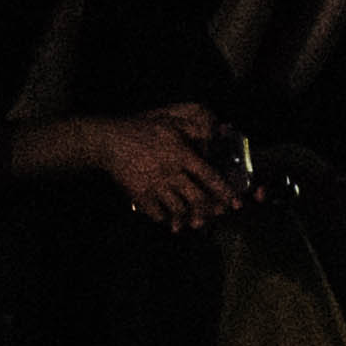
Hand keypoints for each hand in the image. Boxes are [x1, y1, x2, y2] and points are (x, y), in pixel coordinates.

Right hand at [77, 102, 246, 232]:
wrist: (109, 140)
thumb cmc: (141, 129)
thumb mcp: (170, 122)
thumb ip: (194, 128)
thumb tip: (216, 133)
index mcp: (181, 155)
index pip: (209, 176)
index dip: (225, 192)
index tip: (235, 203)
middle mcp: (171, 172)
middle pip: (197, 199)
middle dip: (209, 211)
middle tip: (215, 216)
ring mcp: (154, 185)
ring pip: (178, 209)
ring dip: (188, 219)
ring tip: (193, 224)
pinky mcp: (139, 194)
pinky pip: (156, 213)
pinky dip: (165, 218)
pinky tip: (168, 219)